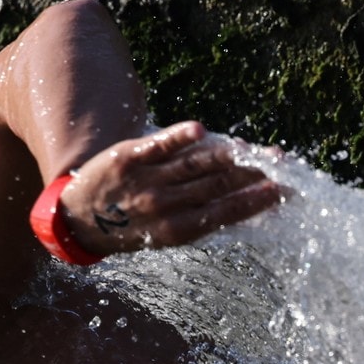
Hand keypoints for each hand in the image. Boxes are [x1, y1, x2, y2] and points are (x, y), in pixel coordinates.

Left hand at [58, 121, 282, 254]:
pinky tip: (200, 130)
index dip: (256, 200)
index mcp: (177, 230)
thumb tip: (250, 204)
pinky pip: (156, 147)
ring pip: (193, 165)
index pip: (225, 212)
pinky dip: (177, 138)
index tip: (283, 189)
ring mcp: (145, 181)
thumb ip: (204, 217)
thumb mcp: (168, 234)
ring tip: (250, 149)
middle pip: (216, 186)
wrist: (80, 218)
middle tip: (279, 164)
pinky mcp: (127, 158)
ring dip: (225, 155)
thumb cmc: (134, 226)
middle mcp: (163, 206)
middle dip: (251, 175)